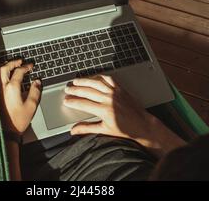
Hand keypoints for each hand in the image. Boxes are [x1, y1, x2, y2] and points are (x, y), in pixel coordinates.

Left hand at [0, 59, 40, 133]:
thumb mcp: (31, 106)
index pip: (19, 71)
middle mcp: (2, 87)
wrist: (6, 132)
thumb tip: (37, 82)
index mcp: (12, 88)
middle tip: (20, 60)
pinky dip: (0, 74)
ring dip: (5, 67)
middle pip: (4, 68)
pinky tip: (4, 77)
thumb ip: (35, 91)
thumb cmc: (17, 121)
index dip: (26, 66)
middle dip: (13, 62)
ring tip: (12, 65)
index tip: (31, 66)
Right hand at [64, 75, 184, 157]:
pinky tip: (92, 77)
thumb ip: (87, 128)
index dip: (73, 102)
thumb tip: (73, 130)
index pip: (84, 104)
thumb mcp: (104, 130)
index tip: (66, 101)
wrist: (142, 125)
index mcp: (104, 110)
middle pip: (88, 92)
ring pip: (96, 83)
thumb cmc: (125, 130)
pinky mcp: (120, 88)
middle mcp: (109, 99)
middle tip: (67, 90)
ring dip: (84, 81)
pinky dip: (99, 77)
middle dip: (75, 90)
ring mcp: (115, 92)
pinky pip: (108, 79)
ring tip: (75, 81)